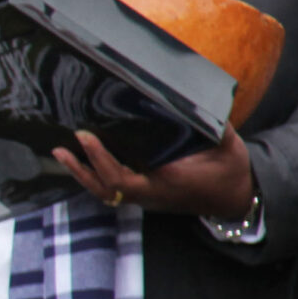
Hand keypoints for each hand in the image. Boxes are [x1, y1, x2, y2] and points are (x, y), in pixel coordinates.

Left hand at [51, 126, 255, 220]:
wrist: (237, 199)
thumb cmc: (230, 170)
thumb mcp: (226, 145)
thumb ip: (210, 125)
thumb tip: (193, 100)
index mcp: (167, 183)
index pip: (123, 177)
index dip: (102, 160)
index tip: (86, 137)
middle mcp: (152, 194)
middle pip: (106, 188)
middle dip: (83, 167)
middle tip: (64, 144)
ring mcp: (147, 198)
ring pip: (106, 192)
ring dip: (82, 174)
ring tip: (60, 152)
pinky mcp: (146, 196)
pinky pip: (113, 191)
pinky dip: (94, 176)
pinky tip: (80, 160)